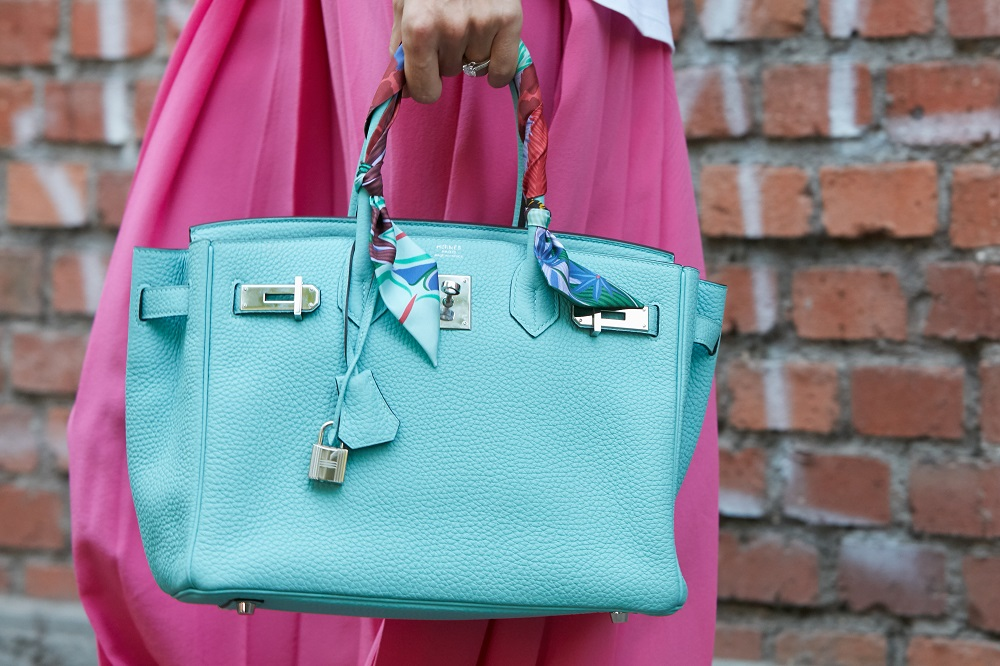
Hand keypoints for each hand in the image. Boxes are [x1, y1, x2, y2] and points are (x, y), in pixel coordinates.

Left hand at [390, 0, 522, 103]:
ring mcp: (482, 23)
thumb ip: (401, 44)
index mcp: (419, 27)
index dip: (423, 86)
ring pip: (475, 65)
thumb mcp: (404, 2)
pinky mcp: (509, 18)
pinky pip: (503, 68)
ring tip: (468, 19)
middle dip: (445, 56)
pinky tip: (491, 55)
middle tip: (447, 24)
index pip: (424, 91)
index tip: (425, 78)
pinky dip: (498, 69)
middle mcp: (451, 28)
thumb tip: (404, 86)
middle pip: (449, 73)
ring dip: (471, 51)